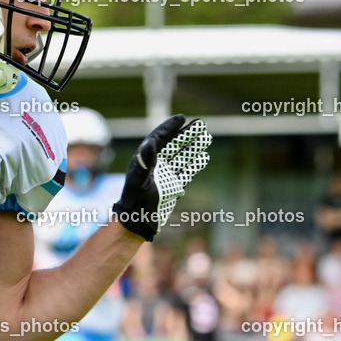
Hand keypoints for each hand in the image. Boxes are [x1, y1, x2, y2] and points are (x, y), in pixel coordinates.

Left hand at [112, 115, 210, 240]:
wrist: (137, 222)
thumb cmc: (135, 202)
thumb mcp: (139, 181)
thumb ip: (144, 162)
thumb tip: (151, 142)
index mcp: (145, 160)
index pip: (159, 138)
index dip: (170, 127)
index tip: (181, 118)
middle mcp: (155, 165)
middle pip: (173, 145)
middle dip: (186, 134)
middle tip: (201, 124)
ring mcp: (164, 175)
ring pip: (181, 157)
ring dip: (193, 147)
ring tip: (206, 137)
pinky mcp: (171, 186)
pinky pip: (185, 171)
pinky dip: (194, 164)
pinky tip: (204, 157)